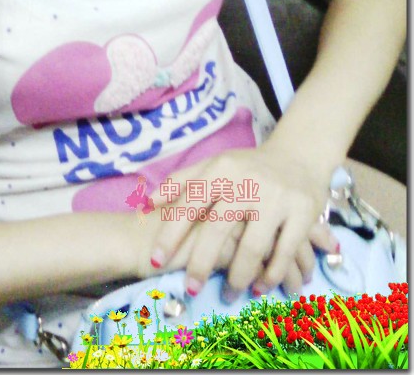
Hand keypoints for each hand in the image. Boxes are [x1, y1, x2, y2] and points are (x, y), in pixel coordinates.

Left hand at [136, 144, 338, 297]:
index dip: (170, 233)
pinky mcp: (303, 213)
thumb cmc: (247, 168)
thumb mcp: (214, 165)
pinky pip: (284, 253)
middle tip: (190, 289)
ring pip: (252, 248)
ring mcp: (277, 197)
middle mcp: (247, 181)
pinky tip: (260, 287)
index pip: (189, 203)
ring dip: (237, 277)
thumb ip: (181, 182)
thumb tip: (148, 203)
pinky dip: (270, 275)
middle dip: (200, 263)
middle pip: (218, 229)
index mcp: (221, 169)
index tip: (155, 260)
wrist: (299, 157)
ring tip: (228, 294)